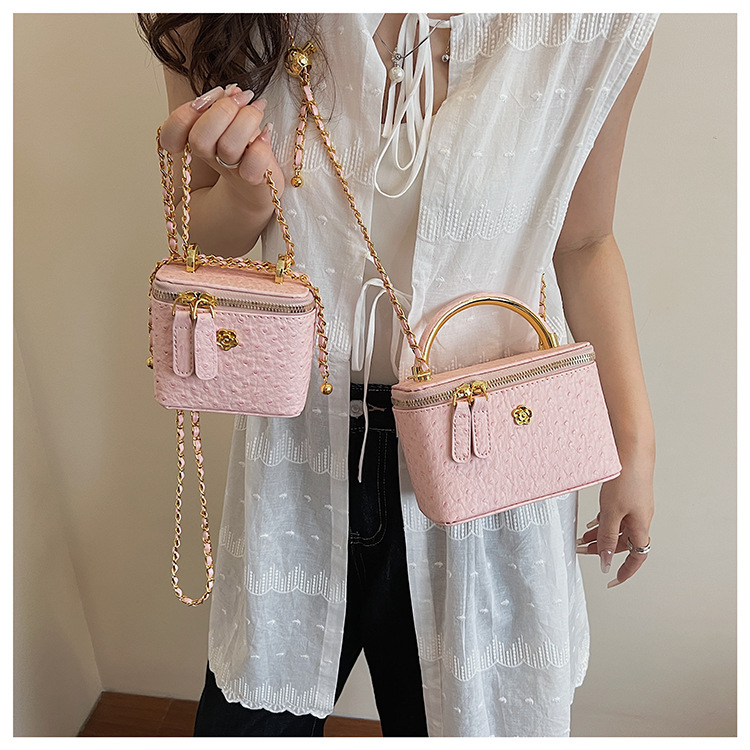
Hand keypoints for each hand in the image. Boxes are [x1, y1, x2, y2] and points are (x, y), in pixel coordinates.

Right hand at [158, 83, 283, 204]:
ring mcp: (231, 169)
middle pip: (199, 138)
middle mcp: (210, 157)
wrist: (256, 187)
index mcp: (198, 139)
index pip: (172, 131)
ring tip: (258, 109)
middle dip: (222, 110)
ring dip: (246, 120)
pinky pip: (253, 164)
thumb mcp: (230, 124)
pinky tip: (268, 132)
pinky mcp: (253, 179)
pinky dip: (262, 144)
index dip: (185, 112)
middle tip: (243, 97)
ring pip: (228, 147)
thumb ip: (226, 105)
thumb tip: (233, 90)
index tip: (212, 96)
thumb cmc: (243, 151)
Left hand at [576, 458, 653, 587]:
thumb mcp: (612, 513)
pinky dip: (604, 520)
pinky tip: (591, 520)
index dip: (626, 571)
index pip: (637, 557)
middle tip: (582, 550)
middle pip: (623, 542)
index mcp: (641, 525)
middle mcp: (640, 518)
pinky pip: (616, 515)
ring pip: (618, 528)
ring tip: (582, 537)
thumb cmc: (626, 480)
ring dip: (601, 534)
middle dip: (603, 549)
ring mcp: (634, 506)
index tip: (612, 580)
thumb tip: (606, 562)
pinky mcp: (627, 495)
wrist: (631, 452)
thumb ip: (607, 538)